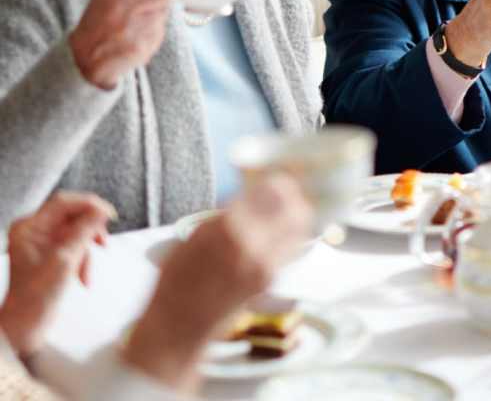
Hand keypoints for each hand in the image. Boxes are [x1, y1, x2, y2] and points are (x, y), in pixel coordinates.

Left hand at [0, 192, 114, 357]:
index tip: (108, 214)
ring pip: (77, 232)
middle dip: (89, 233)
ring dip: (87, 251)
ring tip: (88, 272)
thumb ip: (84, 231)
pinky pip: (76, 245)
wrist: (27, 327)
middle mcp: (34, 230)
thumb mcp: (65, 260)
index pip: (63, 203)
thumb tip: (102, 210)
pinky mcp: (52, 253)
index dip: (88, 204)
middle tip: (103, 242)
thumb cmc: (36, 297)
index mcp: (29, 228)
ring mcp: (43, 242)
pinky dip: (83, 260)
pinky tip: (84, 278)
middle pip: (72, 216)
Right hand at [69, 0, 170, 88]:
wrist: (83, 58)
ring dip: (156, 15)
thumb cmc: (99, 19)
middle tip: (147, 4)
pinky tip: (137, 36)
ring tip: (139, 22)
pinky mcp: (141, 47)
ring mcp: (131, 29)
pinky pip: (160, 32)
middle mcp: (121, 8)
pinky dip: (153, 33)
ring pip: (163, 13)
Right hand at [121, 174, 312, 391]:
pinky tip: (277, 233)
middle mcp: (253, 245)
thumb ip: (225, 214)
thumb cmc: (177, 281)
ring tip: (284, 209)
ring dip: (295, 214)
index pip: (274, 191)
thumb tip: (248, 193)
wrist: (177, 327)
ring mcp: (266, 265)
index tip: (276, 176)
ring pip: (299, 228)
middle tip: (285, 191)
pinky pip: (291, 249)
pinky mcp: (270, 280)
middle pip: (296, 208)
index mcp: (229, 228)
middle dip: (294, 196)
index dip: (279, 180)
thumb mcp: (194, 237)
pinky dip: (289, 236)